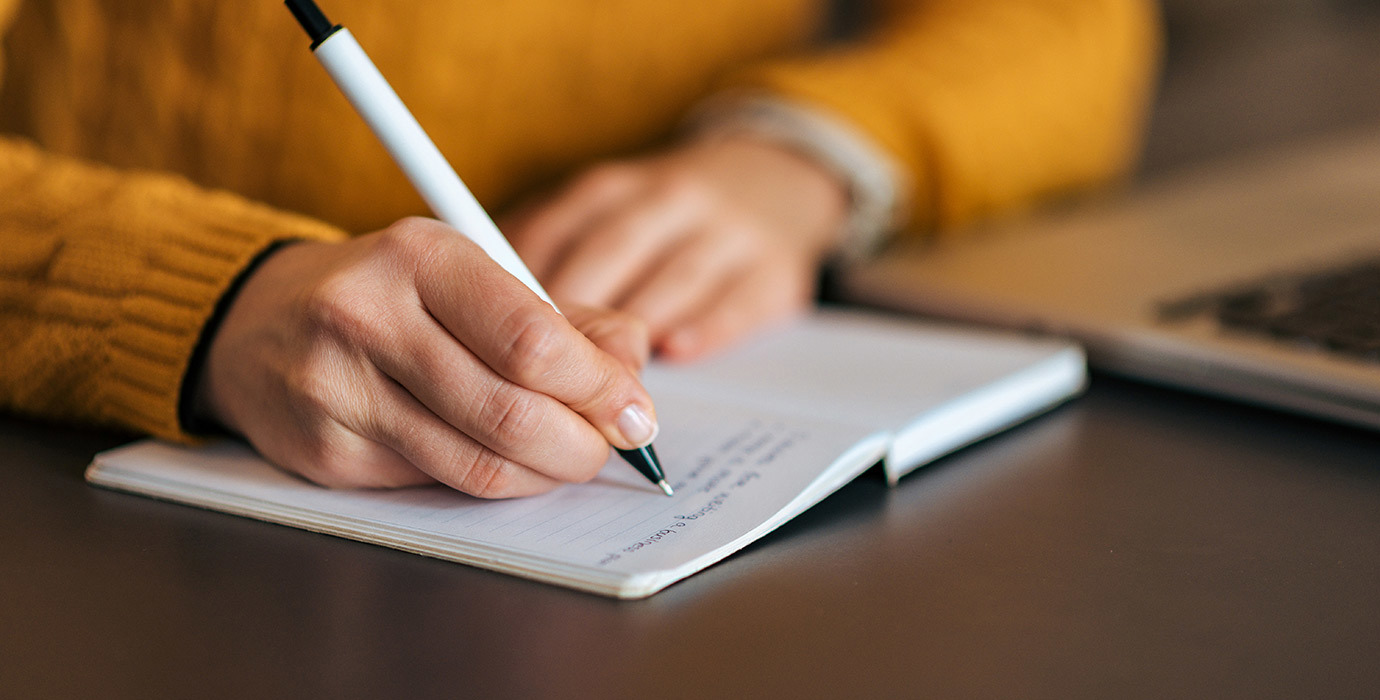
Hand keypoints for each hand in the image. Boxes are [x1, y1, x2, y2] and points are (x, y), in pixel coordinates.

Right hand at [193, 217, 656, 497]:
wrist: (257, 322)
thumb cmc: (391, 295)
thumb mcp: (474, 277)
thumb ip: (563, 317)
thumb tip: (632, 365)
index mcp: (421, 256)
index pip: (532, 339)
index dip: (598, 388)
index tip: (634, 410)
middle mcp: (369, 316)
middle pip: (510, 411)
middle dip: (581, 443)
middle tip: (607, 447)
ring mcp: (339, 389)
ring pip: (477, 462)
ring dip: (543, 473)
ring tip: (565, 457)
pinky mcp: (325, 452)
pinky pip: (437, 485)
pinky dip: (490, 481)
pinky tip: (503, 461)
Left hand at [503, 137, 848, 360]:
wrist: (773, 181)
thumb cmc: (660, 220)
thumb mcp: (602, 216)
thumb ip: (546, 256)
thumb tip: (474, 317)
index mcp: (610, 189)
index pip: (553, 232)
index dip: (520, 288)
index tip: (491, 336)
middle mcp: (668, 200)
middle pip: (609, 255)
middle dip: (573, 317)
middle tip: (541, 375)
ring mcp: (727, 232)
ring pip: (672, 277)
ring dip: (633, 329)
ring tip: (600, 381)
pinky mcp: (775, 270)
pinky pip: (738, 300)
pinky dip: (704, 327)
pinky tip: (675, 351)